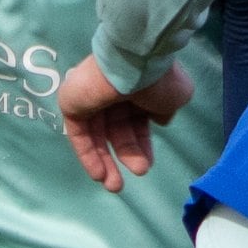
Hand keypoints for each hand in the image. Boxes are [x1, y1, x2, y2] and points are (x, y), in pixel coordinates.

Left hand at [58, 56, 195, 189]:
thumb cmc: (158, 79)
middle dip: (126, 155)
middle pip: (116, 131)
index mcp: (135, 88)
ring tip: (115, 187)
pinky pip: (79, 134)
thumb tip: (158, 119)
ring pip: (96, 135)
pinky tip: (99, 175)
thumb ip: (165, 111)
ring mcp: (90, 98)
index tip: (146, 164)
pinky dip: (88, 155)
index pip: (135, 121)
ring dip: (106, 162)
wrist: (133, 61)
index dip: (141, 145)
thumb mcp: (175, 96)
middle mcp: (112, 92)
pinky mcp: (72, 104)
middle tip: (136, 174)